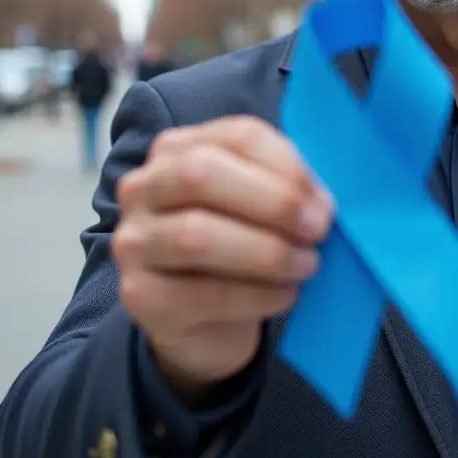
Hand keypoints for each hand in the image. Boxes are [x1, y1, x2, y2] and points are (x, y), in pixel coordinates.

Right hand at [113, 115, 332, 402]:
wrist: (202, 322)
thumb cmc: (239, 250)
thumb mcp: (257, 206)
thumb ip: (284, 187)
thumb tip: (320, 199)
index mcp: (177, 149)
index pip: (236, 135)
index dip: (286, 165)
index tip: (323, 201)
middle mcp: (143, 188)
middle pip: (201, 174)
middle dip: (272, 202)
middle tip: (317, 230)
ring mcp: (134, 242)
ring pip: (196, 236)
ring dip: (267, 252)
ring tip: (306, 265)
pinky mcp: (140, 296)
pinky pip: (204, 293)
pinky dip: (257, 294)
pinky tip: (285, 295)